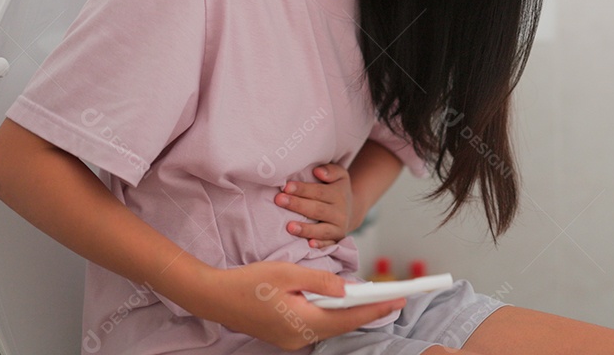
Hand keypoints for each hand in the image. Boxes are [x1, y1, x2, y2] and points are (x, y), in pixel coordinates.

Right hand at [200, 261, 404, 349]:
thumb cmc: (248, 282)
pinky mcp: (285, 335)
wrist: (214, 297)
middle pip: (342, 325)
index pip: (348, 317)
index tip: (399, 300)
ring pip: (330, 326)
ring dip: (350, 314)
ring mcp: (291, 340)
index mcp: (302, 322)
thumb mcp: (286, 273)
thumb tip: (346, 289)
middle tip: (393, 298)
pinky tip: (340, 304)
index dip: (376, 308)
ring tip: (373, 299)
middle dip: (368, 312)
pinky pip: (316, 325)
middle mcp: (299, 337)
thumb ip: (319, 280)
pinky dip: (332, 315)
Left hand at [274, 164, 355, 247]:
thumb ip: (331, 171)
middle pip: (317, 209)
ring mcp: (338, 228)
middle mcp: (339, 212)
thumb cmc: (336, 189)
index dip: (302, 189)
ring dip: (305, 229)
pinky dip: (320, 245)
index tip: (286, 187)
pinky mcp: (336, 240)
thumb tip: (318, 171)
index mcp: (338, 194)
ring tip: (289, 227)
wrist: (351, 211)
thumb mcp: (340, 175)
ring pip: (322, 229)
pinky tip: (310, 244)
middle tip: (279, 200)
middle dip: (297, 205)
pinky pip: (328, 244)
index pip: (319, 192)